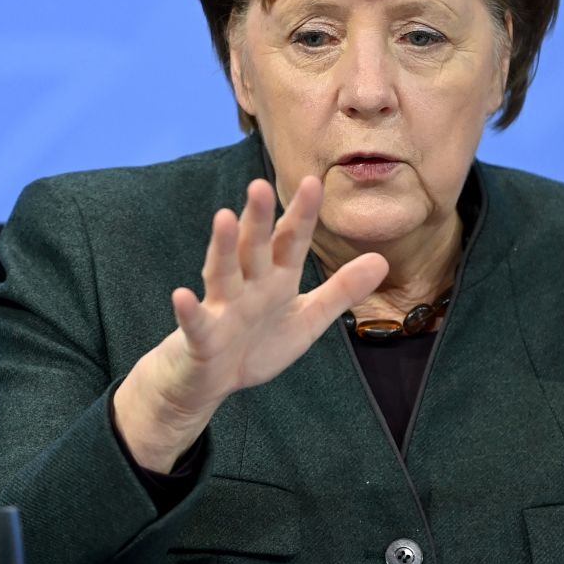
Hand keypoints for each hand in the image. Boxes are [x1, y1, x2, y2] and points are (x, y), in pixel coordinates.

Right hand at [114, 176, 387, 471]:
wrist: (209, 382)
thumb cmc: (257, 344)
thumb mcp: (308, 319)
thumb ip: (342, 290)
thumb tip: (382, 260)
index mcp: (276, 280)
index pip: (291, 241)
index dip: (302, 214)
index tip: (314, 181)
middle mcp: (248, 286)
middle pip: (253, 247)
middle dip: (258, 218)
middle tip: (261, 184)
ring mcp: (221, 309)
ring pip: (222, 273)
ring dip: (222, 247)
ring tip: (224, 218)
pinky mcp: (200, 338)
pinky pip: (195, 323)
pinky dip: (188, 311)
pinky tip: (181, 295)